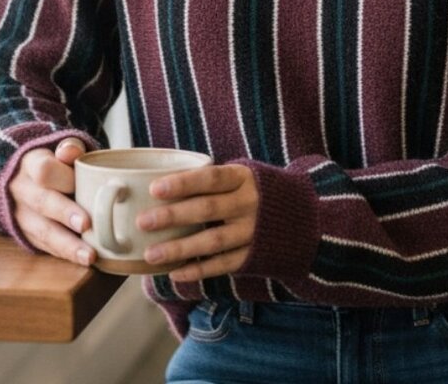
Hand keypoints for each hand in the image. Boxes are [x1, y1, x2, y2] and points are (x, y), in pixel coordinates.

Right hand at [8, 137, 94, 265]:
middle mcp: (22, 190)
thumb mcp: (59, 148)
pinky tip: (83, 260)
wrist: (21, 177)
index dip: (62, 177)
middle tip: (87, 224)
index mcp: (31, 163)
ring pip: (41, 231)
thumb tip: (71, 151)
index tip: (80, 184)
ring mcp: (21, 215)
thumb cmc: (53, 162)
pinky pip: (44, 246)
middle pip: (41, 202)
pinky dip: (64, 254)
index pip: (43, 169)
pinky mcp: (25, 234)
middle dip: (64, 213)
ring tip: (90, 255)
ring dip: (67, 245)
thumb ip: (69, 148)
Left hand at [137, 164, 258, 282]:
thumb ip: (213, 179)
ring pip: (213, 241)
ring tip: (150, 255)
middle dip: (173, 216)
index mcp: (244, 178)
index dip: (183, 183)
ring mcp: (253, 231)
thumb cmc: (258, 190)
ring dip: (180, 248)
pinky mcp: (254, 255)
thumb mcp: (242, 175)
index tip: (154, 188)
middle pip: (208, 209)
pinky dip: (198, 270)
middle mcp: (250, 203)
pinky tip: (175, 273)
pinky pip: (223, 265)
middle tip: (143, 222)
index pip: (211, 178)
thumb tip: (163, 184)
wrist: (303, 214)